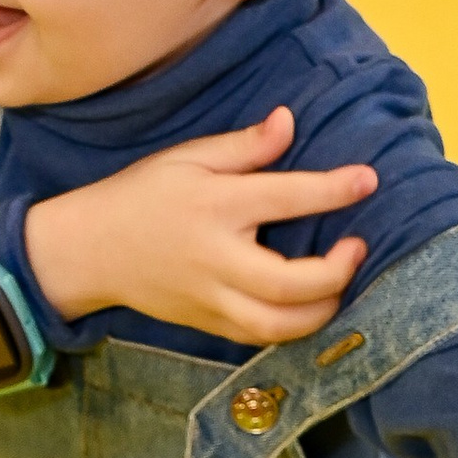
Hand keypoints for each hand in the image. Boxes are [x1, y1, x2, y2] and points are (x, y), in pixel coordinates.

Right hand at [23, 107, 377, 343]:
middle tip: (356, 247)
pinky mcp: (206, 323)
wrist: (88, 250)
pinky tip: (309, 307)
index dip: (335, 189)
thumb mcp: (186, 158)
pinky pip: (259, 337)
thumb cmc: (141, 195)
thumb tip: (288, 121)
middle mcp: (217, 258)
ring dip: (322, 311)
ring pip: (279, 325)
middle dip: (337, 271)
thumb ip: (243, 146)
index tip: (368, 180)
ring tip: (338, 284)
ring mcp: (210, 298)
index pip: (288, 198)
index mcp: (216, 206)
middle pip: (292, 284)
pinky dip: (292, 327)